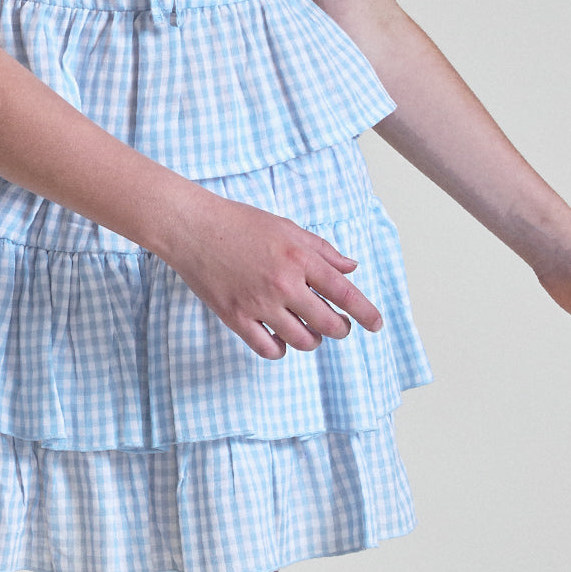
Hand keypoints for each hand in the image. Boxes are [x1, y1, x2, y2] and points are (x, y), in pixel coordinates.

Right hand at [163, 190, 383, 359]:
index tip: (377, 324)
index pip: (345, 293)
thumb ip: (323, 250)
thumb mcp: (287, 227)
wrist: (193, 228)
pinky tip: (280, 336)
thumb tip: (352, 267)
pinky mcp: (236, 318)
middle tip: (338, 326)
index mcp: (300, 258)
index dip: (366, 313)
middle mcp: (284, 284)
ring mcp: (260, 304)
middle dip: (340, 329)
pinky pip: (269, 349)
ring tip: (308, 329)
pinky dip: (281, 348)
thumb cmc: (240, 223)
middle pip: (329, 324)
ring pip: (303, 341)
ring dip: (313, 339)